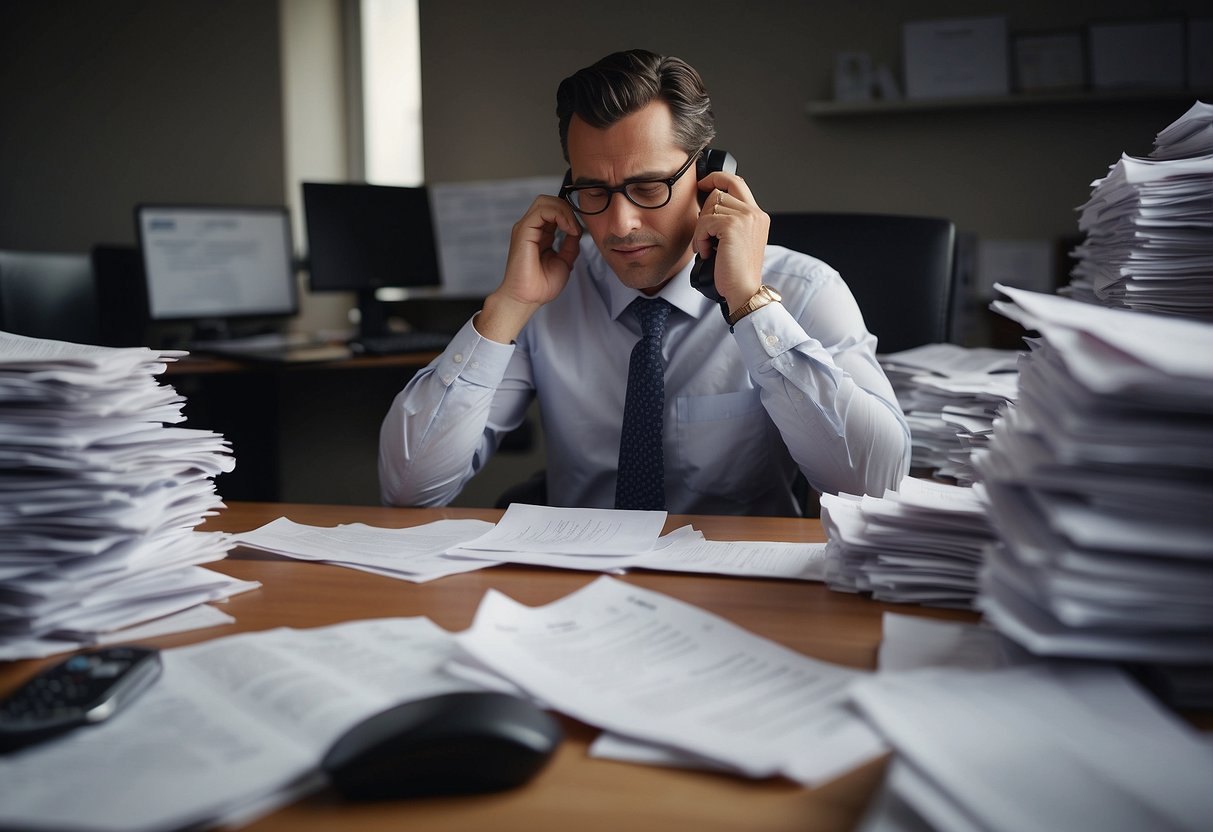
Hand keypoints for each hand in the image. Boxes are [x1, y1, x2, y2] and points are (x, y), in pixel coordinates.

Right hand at [479, 195, 581, 342]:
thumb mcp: (564, 262)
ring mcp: (526, 228)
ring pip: (545, 201)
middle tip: (577, 227)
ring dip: (564, 211)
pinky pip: (541, 210)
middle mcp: (531, 228)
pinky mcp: (523, 231)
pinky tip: (567, 228)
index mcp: (540, 234)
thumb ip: (570, 245)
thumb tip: (577, 230)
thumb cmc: (541, 286)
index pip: (554, 211)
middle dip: (567, 209)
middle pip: (549, 202)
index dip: (570, 215)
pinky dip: (558, 215)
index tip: (579, 231)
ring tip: (573, 228)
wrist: (527, 299)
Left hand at [693, 172, 769, 312]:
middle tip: (705, 236)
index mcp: (758, 215)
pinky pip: (704, 222)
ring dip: (701, 231)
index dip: (717, 178)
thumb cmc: (736, 271)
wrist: (744, 290)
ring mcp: (746, 217)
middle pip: (719, 192)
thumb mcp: (737, 240)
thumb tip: (708, 205)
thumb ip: (730, 220)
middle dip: (704, 212)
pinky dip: (700, 239)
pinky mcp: (733, 226)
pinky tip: (706, 253)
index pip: (736, 182)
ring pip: (709, 208)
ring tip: (708, 249)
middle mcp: (755, 213)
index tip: (702, 184)